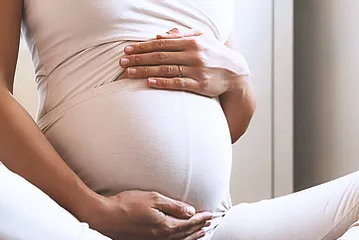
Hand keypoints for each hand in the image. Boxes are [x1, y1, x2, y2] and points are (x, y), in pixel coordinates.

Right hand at [92, 190, 213, 239]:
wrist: (103, 218)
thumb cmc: (126, 204)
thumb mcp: (152, 198)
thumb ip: (173, 206)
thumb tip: (191, 212)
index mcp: (166, 225)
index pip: (189, 222)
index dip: (201, 218)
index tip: (210, 214)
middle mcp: (162, 239)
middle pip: (186, 234)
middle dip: (199, 228)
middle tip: (209, 223)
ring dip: (192, 239)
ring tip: (201, 234)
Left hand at [119, 28, 248, 97]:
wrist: (236, 72)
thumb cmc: (214, 53)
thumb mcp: (202, 38)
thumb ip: (181, 35)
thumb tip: (159, 35)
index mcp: (192, 41)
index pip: (161, 43)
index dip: (142, 46)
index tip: (127, 50)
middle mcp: (193, 54)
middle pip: (160, 56)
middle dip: (138, 59)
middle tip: (122, 62)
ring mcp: (196, 70)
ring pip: (165, 69)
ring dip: (145, 70)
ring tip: (128, 73)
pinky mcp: (199, 85)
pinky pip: (177, 83)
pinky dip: (162, 82)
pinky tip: (149, 82)